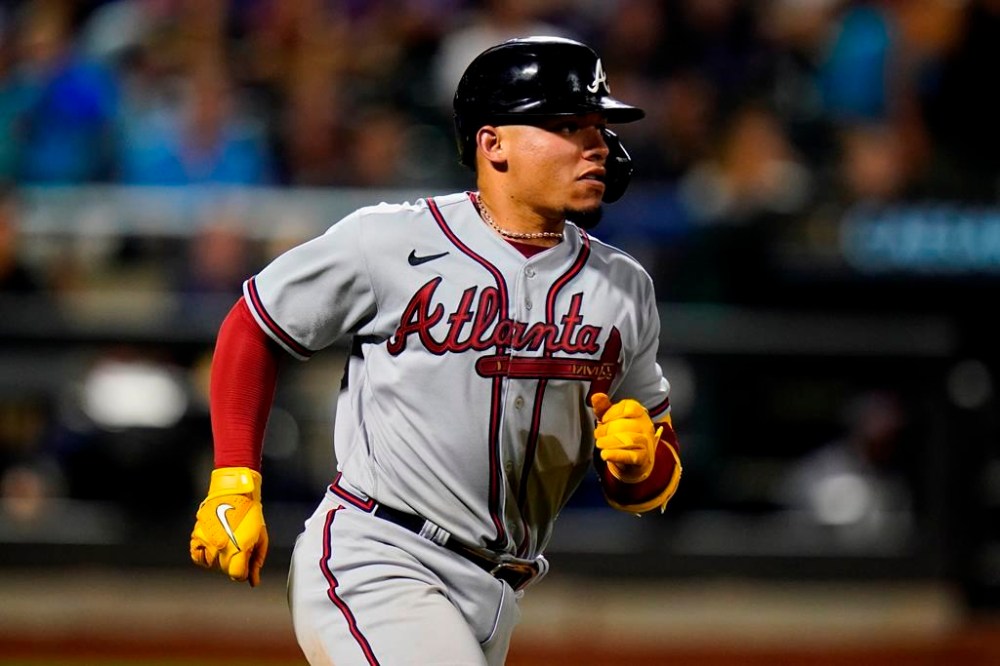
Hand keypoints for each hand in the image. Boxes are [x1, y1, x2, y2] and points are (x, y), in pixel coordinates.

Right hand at [190, 467, 268, 586]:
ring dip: (219, 559)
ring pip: (211, 563)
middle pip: (224, 570)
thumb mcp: (260, 538)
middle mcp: (220, 547)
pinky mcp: (197, 534)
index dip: (243, 572)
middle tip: (239, 549)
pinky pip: (197, 554)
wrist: (235, 492)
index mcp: (237, 549)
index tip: (245, 565)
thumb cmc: (250, 513)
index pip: (237, 575)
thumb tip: (253, 581)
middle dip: (233, 564)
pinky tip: (212, 546)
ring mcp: (207, 541)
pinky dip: (204, 554)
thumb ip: (256, 562)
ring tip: (227, 544)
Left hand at [591, 393, 662, 483]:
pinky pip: (631, 456)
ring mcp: (646, 442)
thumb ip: (603, 408)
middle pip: (625, 424)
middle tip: (598, 435)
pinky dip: (616, 455)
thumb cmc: (622, 434)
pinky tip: (605, 454)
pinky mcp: (643, 458)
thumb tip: (596, 396)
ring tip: (600, 443)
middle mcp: (646, 426)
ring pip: (629, 440)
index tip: (604, 420)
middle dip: (606, 430)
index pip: (628, 407)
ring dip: (609, 442)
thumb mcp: (611, 419)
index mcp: (639, 412)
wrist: (635, 459)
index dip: (612, 413)